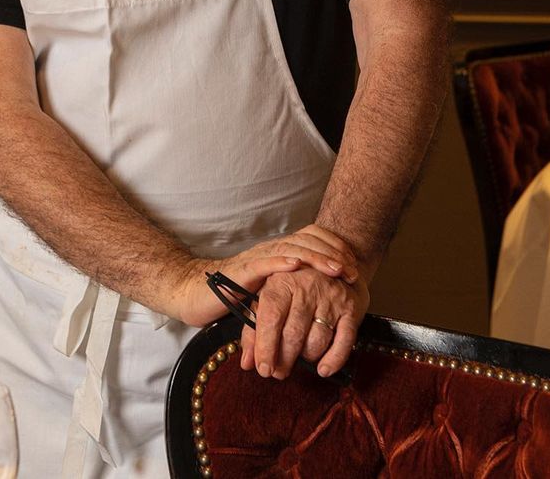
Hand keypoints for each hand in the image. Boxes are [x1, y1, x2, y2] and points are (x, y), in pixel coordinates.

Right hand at [169, 225, 359, 325]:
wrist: (196, 293)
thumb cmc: (231, 296)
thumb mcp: (269, 294)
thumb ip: (289, 294)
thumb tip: (321, 307)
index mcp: (277, 255)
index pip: (310, 241)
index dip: (333, 248)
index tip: (353, 265)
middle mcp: (269, 251)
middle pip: (305, 242)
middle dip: (332, 253)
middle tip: (352, 269)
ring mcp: (255, 259)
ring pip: (290, 249)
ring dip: (315, 258)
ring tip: (335, 268)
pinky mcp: (241, 271)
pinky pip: (264, 263)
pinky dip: (281, 262)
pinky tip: (296, 265)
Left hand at [239, 264, 369, 379]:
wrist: (333, 263)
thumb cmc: (294, 287)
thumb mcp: (268, 297)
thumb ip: (254, 329)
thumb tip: (246, 363)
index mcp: (281, 281)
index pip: (271, 316)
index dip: (266, 345)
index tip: (263, 368)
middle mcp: (306, 287)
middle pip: (293, 332)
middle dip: (284, 359)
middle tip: (278, 372)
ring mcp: (330, 298)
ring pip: (317, 340)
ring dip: (306, 358)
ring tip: (299, 360)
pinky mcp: (350, 309)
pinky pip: (344, 341)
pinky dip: (333, 360)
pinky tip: (323, 369)